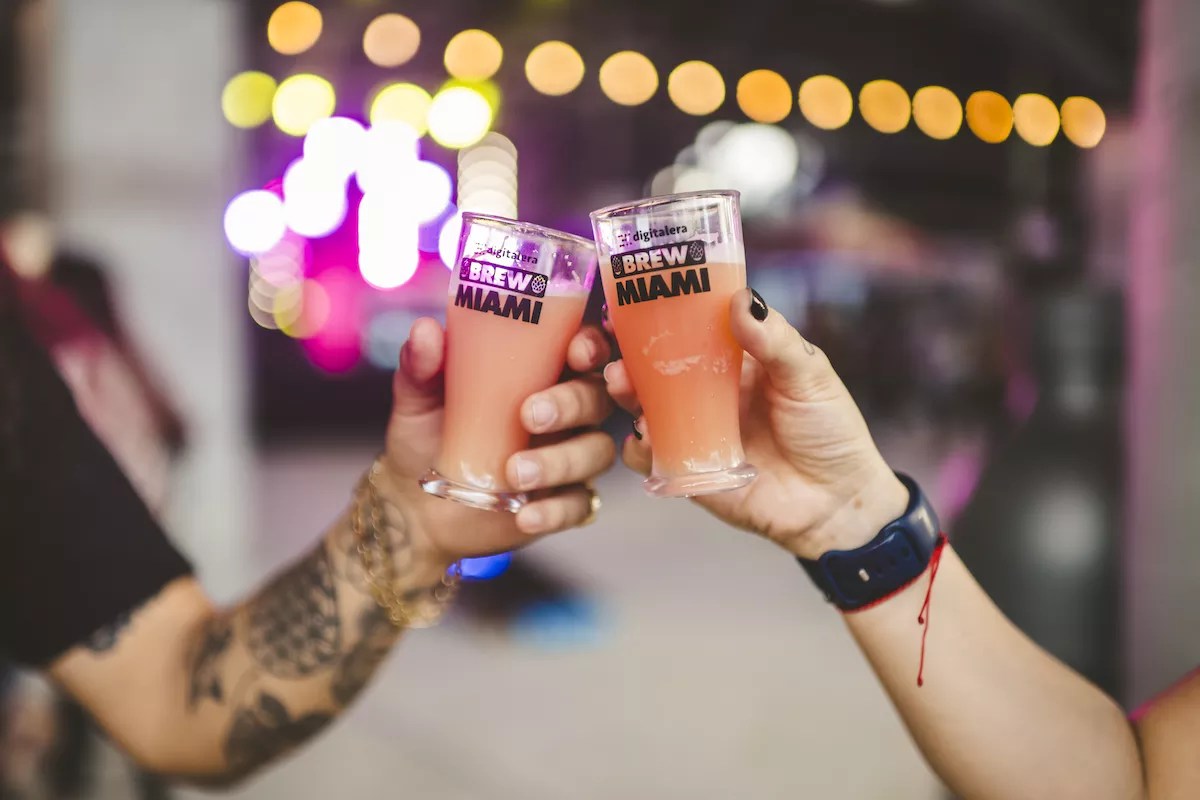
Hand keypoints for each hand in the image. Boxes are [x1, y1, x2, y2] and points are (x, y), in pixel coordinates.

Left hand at [383, 318, 615, 563]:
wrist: (415, 504)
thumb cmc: (426, 436)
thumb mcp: (417, 397)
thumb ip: (421, 364)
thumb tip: (425, 330)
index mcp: (540, 373)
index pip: (583, 349)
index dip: (591, 345)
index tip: (576, 352)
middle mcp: (565, 413)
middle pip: (596, 398)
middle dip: (571, 404)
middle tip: (530, 416)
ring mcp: (567, 458)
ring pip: (595, 452)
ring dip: (561, 461)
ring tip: (514, 473)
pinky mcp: (562, 502)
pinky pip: (579, 505)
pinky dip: (554, 511)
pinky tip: (523, 515)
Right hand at [605, 289, 907, 559]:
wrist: (838, 502)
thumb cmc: (831, 431)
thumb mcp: (810, 375)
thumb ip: (775, 340)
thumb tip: (740, 300)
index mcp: (735, 362)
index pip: (691, 330)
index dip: (661, 316)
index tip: (635, 301)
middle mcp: (708, 394)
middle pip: (657, 369)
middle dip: (631, 357)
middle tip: (618, 350)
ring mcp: (695, 431)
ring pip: (645, 408)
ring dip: (626, 396)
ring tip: (623, 387)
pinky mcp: (689, 470)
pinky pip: (651, 458)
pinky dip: (639, 448)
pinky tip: (643, 439)